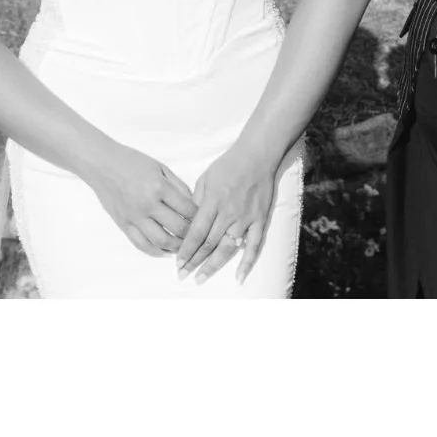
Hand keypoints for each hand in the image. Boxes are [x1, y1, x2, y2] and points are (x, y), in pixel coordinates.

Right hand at [87, 143, 198, 257]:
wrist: (102, 163)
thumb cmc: (132, 161)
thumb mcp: (159, 167)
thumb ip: (178, 186)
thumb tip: (194, 205)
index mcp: (159, 187)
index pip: (187, 209)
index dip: (200, 217)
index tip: (206, 221)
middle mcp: (147, 204)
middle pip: (177, 229)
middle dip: (192, 236)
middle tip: (199, 238)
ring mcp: (134, 217)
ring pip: (161, 242)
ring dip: (176, 248)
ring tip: (184, 247)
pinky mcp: (123, 225)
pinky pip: (142, 245)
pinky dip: (156, 252)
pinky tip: (165, 252)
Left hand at [176, 145, 277, 286]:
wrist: (256, 157)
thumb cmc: (227, 166)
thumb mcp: (205, 179)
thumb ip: (196, 202)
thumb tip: (189, 223)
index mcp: (212, 202)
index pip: (196, 232)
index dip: (186, 250)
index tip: (177, 263)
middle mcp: (228, 213)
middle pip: (209, 244)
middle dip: (194, 261)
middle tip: (182, 275)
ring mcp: (245, 219)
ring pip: (227, 248)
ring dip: (213, 266)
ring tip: (200, 279)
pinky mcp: (259, 221)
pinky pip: (254, 246)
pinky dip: (247, 263)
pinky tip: (239, 278)